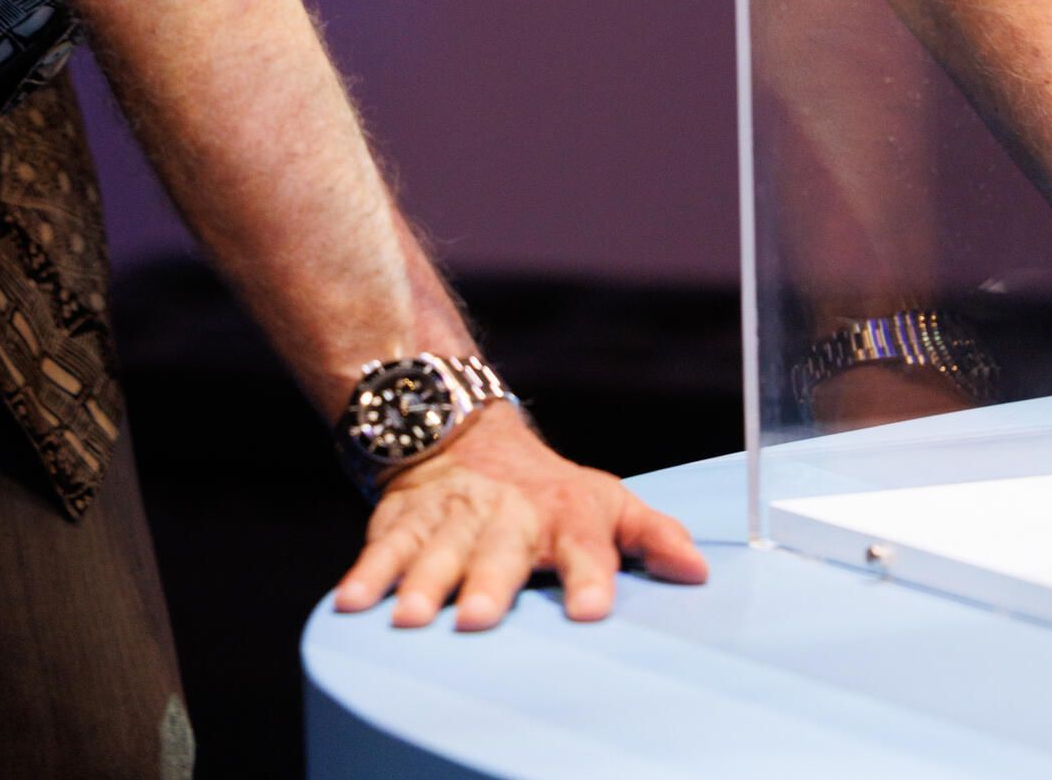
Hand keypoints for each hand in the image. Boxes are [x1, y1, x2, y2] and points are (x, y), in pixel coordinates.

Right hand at [333, 404, 708, 631]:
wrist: (464, 433)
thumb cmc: (547, 491)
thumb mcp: (605, 502)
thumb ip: (651, 536)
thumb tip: (698, 572)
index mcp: (564, 515)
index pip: (585, 545)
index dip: (590, 577)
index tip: (593, 611)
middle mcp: (506, 515)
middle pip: (499, 552)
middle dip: (487, 583)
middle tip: (480, 618)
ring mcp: (451, 515)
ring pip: (437, 550)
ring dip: (423, 583)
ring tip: (411, 619)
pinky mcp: (404, 519)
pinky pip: (382, 547)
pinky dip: (366, 574)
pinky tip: (352, 606)